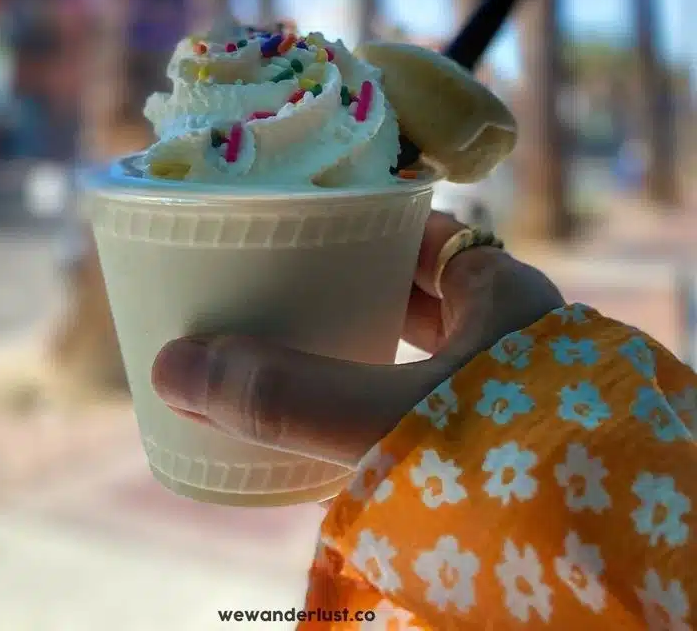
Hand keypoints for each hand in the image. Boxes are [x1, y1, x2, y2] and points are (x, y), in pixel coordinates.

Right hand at [152, 213, 562, 467]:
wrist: (611, 562)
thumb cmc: (518, 461)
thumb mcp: (391, 416)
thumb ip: (287, 397)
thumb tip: (176, 367)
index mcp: (503, 294)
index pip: (429, 235)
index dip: (369, 225)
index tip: (310, 227)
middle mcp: (514, 337)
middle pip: (423, 295)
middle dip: (356, 291)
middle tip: (283, 291)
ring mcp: (511, 397)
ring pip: (428, 358)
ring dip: (370, 356)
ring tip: (297, 354)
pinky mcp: (504, 454)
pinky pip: (433, 413)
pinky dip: (389, 411)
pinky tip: (347, 429)